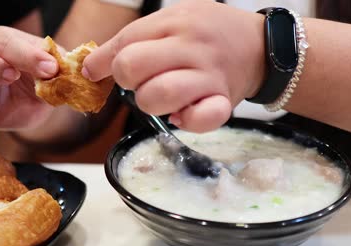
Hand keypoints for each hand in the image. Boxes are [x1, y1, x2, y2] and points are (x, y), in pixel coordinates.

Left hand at [83, 0, 265, 131]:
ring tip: (162, 95)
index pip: (124, 42)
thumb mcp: (174, 19)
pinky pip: (198, 120)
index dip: (102, 61)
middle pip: (131, 68)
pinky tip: (184, 113)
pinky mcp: (224, 102)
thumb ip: (134, 37)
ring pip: (156, 96)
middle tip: (142, 79)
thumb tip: (90, 67)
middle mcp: (190, 47)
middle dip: (127, 80)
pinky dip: (185, 121)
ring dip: (149, 102)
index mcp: (174, 22)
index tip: (94, 71)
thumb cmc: (209, 32)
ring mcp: (209, 75)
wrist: (260, 45)